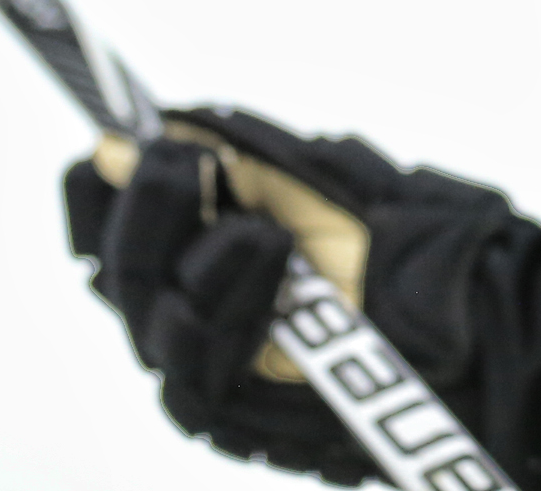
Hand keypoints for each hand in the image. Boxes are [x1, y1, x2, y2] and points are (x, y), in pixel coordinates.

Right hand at [63, 108, 535, 483]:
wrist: (445, 301)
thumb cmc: (371, 236)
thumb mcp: (289, 177)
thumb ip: (213, 156)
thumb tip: (125, 133)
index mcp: (179, 247)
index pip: (99, 227)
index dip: (95, 189)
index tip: (112, 141)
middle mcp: (173, 306)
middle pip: (115, 267)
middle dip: (144, 207)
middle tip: (175, 157)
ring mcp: (196, 361)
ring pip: (151, 312)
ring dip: (198, 249)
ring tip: (254, 215)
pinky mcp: (226, 406)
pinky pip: (200, 355)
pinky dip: (232, 293)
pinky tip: (267, 250)